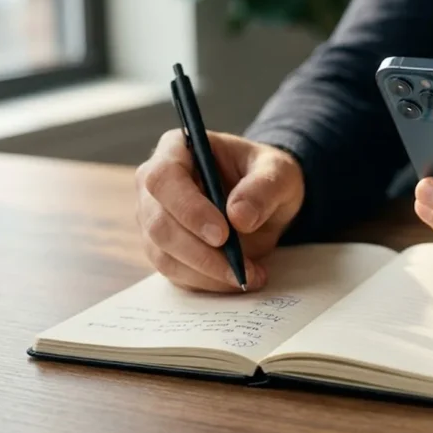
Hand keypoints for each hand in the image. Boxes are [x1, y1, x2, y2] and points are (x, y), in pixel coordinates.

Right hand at [135, 129, 303, 291]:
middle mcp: (155, 184)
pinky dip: (207, 282)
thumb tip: (239, 217)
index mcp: (176, 149)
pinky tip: (238, 279)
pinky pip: (175, 273)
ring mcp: (154, 219)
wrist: (264, 199)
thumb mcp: (278, 173)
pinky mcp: (164, 249)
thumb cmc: (265, 176)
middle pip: (158, 224)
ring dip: (206, 273)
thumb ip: (263, 188)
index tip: (222, 234)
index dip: (189, 209)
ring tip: (249, 276)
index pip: (163, 178)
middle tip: (240, 268)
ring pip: (163, 255)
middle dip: (199, 252)